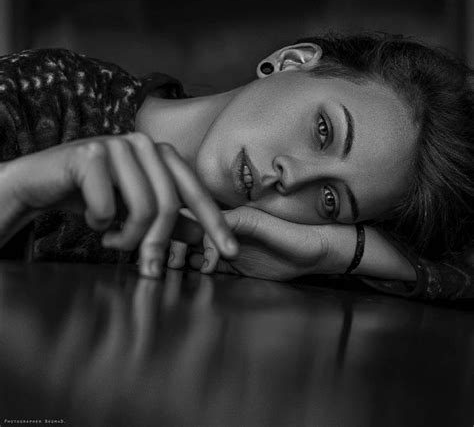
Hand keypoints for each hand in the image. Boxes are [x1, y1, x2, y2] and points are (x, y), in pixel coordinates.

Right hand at [0, 133, 237, 274]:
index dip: (215, 224)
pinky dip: (100, 224)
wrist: (43, 182)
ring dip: (127, 237)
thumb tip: (203, 234)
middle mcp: (145, 144)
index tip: (232, 253)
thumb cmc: (95, 196)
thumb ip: (171, 220)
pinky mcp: (90, 154)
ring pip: (142, 208)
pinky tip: (92, 219)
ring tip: (114, 239)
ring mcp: (117, 145)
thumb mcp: (137, 211)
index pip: (196, 192)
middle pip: (169, 205)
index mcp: (162, 155)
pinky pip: (108, 207)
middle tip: (149, 268)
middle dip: (158, 243)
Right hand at [169, 206, 351, 280]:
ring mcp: (230, 249)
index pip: (198, 221)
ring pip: (197, 252)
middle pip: (192, 236)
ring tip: (177, 271)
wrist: (319, 253)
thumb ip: (239, 223)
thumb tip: (210, 231)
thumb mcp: (266, 226)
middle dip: (177, 247)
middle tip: (173, 264)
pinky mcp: (236, 266)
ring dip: (185, 260)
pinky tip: (194, 279)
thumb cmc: (296, 235)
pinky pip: (211, 268)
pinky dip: (199, 273)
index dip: (185, 234)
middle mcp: (226, 232)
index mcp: (231, 218)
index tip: (189, 255)